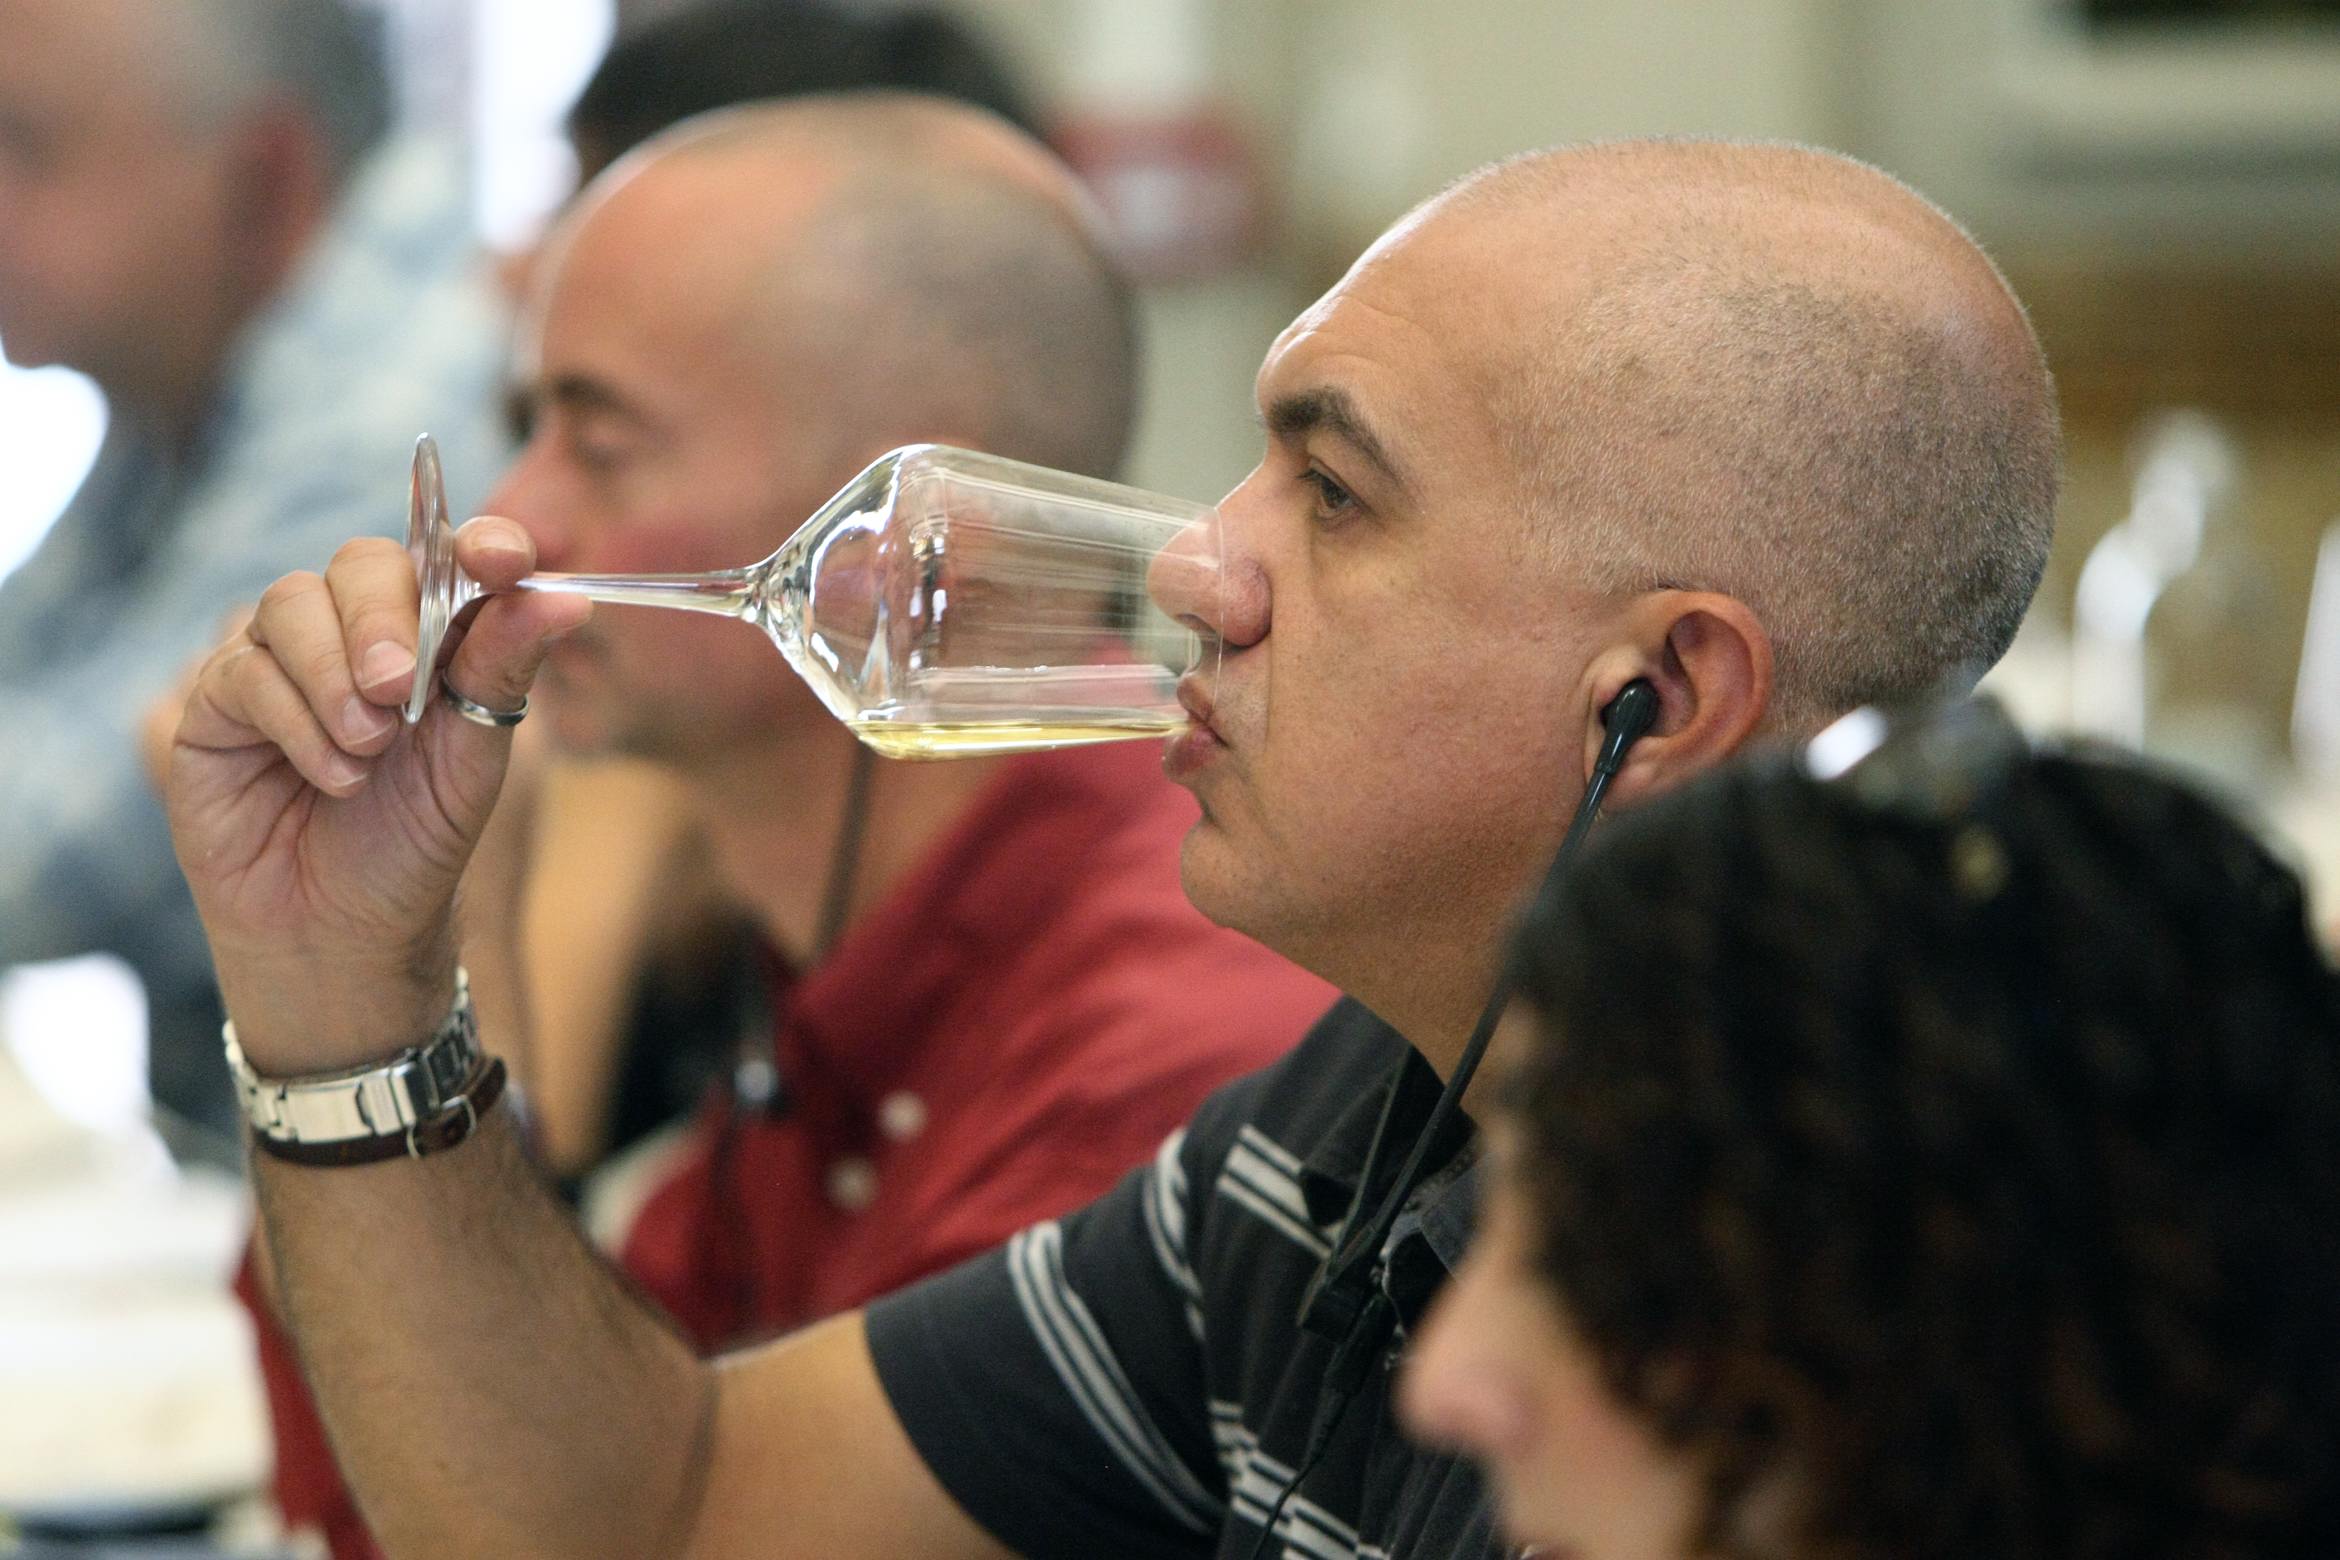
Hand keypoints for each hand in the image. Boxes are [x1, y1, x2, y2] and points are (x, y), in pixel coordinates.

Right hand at [165, 519, 588, 1071]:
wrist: (345, 932)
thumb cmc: (417, 845)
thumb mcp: (476, 758)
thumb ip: (505, 669)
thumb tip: (566, 596)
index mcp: (429, 635)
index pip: (448, 555)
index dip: (477, 544)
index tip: (499, 558)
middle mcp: (352, 634)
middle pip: (361, 563)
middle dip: (384, 617)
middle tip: (397, 687)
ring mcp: (280, 661)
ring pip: (291, 604)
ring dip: (333, 676)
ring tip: (367, 751)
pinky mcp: (218, 703)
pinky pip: (242, 668)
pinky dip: (292, 718)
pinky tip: (331, 776)